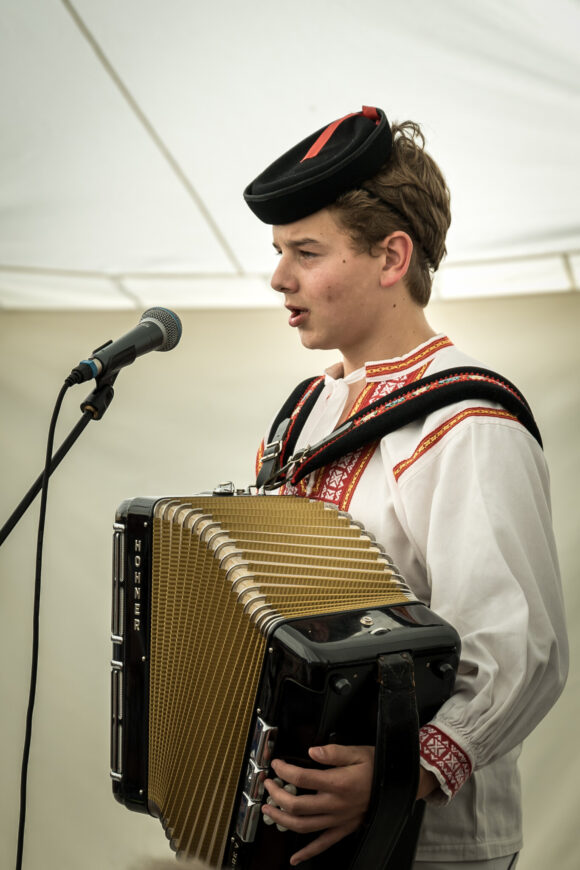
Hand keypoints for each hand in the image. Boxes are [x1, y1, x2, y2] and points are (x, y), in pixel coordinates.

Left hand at [261, 744, 374, 865]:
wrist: (397, 786)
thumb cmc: (377, 768)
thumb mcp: (357, 752)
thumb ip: (332, 752)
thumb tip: (312, 751)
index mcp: (337, 783)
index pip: (302, 778)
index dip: (284, 770)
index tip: (277, 765)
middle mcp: (335, 804)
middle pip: (296, 805)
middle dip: (276, 796)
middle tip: (268, 786)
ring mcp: (338, 820)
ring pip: (304, 826)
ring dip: (282, 820)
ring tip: (270, 811)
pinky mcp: (343, 829)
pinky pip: (322, 844)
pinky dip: (307, 853)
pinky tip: (295, 857)